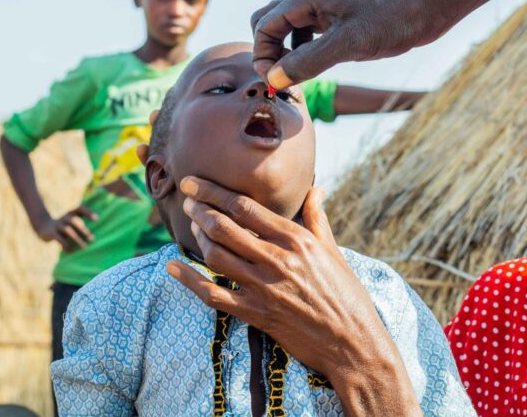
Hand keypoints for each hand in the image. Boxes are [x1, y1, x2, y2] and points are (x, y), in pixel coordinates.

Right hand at [35, 205, 97, 251]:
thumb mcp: (71, 222)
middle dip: (83, 230)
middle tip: (92, 239)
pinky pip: (59, 239)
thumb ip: (82, 226)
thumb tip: (93, 238)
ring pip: (68, 230)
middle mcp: (64, 218)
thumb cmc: (63, 225)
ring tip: (84, 248)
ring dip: (77, 239)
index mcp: (71, 214)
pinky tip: (72, 251)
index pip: (80, 209)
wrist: (43, 225)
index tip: (97, 219)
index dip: (88, 212)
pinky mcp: (52, 233)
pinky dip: (66, 245)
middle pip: (74, 221)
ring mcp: (57, 225)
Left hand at [168, 177, 418, 413]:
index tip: (194, 182)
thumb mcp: (334, 252)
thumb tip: (315, 188)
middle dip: (199, 209)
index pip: (246, 207)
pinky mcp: (256, 315)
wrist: (353, 344)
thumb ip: (317, 218)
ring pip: (216, 255)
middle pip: (225, 227)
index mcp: (297, 240)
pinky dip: (189, 279)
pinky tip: (173, 266)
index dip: (214, 192)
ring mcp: (264, 289)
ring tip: (190, 225)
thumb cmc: (347, 296)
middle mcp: (278, 260)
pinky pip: (213, 294)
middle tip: (186, 199)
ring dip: (197, 236)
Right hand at [250, 0, 441, 88]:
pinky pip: (312, 30)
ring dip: (287, 50)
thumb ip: (308, 61)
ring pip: (291, 27)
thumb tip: (274, 79)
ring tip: (300, 75)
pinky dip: (306, 48)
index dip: (263, 55)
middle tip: (284, 77)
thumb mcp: (349, 44)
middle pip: (270, 21)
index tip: (276, 82)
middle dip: (269, 50)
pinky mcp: (344, 14)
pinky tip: (321, 64)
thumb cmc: (394, 16)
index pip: (264, 25)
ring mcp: (328, 4)